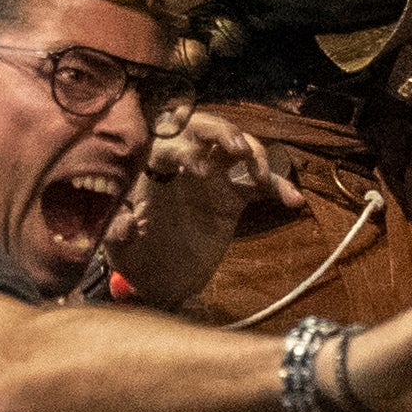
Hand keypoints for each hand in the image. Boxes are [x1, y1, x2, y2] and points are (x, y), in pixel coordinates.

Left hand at [134, 109, 303, 244]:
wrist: (163, 282)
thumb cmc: (137, 260)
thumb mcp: (122, 253)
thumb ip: (118, 236)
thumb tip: (125, 223)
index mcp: (151, 169)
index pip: (165, 143)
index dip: (183, 150)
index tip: (198, 172)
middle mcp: (182, 165)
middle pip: (202, 129)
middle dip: (222, 131)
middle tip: (238, 148)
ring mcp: (212, 177)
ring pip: (236, 148)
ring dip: (253, 153)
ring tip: (261, 175)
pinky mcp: (233, 196)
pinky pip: (260, 182)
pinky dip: (278, 186)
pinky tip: (293, 200)